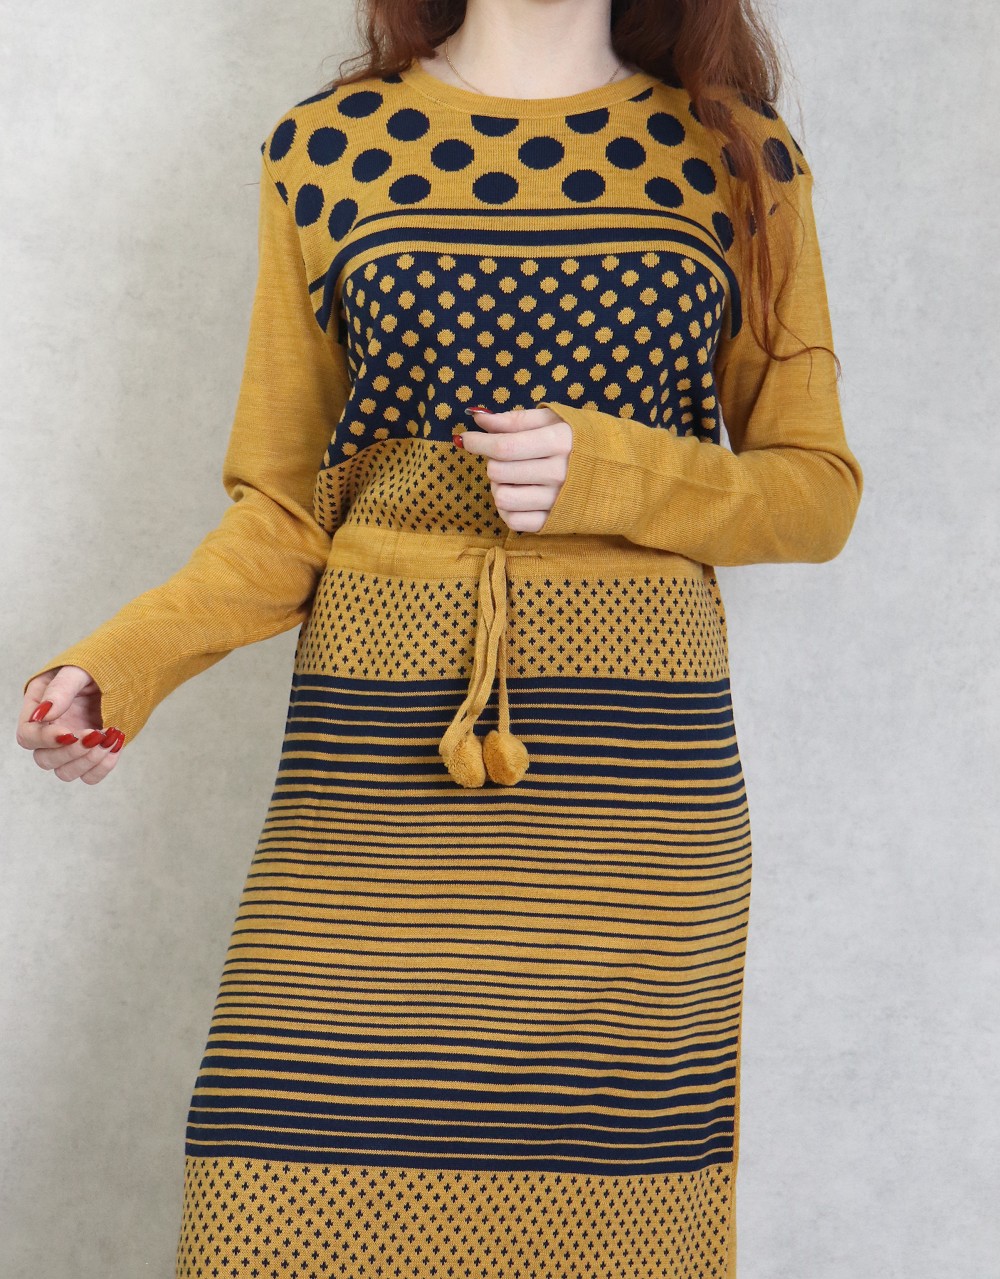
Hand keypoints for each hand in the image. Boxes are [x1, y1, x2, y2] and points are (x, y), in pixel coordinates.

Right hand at [17, 666, 125, 783]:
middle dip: (70, 752)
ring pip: (65, 772)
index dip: (45, 739)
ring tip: (110, 736)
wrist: (129, 671)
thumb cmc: (99, 665)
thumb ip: (61, 689)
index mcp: (40, 708)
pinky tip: (115, 745)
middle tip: (95, 734)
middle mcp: (52, 730)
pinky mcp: (92, 755)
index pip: (28, 734)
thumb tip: (44, 715)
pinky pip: (90, 776)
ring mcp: (72, 746)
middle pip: (44, 759)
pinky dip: (103, 767)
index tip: (69, 733)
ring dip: (88, 761)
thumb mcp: (79, 670)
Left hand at [455, 406, 571, 532]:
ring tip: (510, 477)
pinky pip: (513, 520)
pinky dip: (507, 508)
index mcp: (560, 442)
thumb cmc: (582, 441)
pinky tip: (517, 494)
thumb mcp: (554, 421)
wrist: (621, 475)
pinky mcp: (553, 523)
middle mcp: (559, 474)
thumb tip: (478, 419)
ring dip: (498, 486)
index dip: (478, 442)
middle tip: (504, 456)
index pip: (505, 446)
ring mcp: (557, 502)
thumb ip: (515, 420)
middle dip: (492, 461)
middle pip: (499, 471)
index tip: (466, 439)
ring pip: (502, 498)